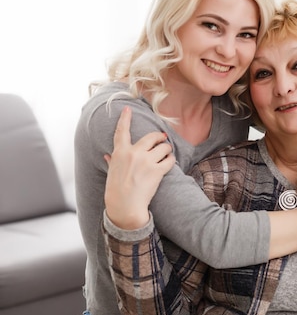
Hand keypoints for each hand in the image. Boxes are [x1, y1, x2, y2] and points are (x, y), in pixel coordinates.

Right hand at [104, 106, 174, 228]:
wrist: (125, 206)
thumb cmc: (116, 190)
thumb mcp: (111, 172)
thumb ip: (112, 161)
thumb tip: (108, 156)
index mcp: (119, 152)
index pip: (121, 131)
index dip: (125, 119)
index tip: (128, 109)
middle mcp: (133, 153)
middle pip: (151, 137)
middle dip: (159, 137)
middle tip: (162, 139)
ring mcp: (146, 161)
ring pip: (164, 147)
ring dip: (167, 150)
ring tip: (166, 154)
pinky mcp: (157, 171)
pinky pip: (170, 160)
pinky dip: (171, 160)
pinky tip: (169, 163)